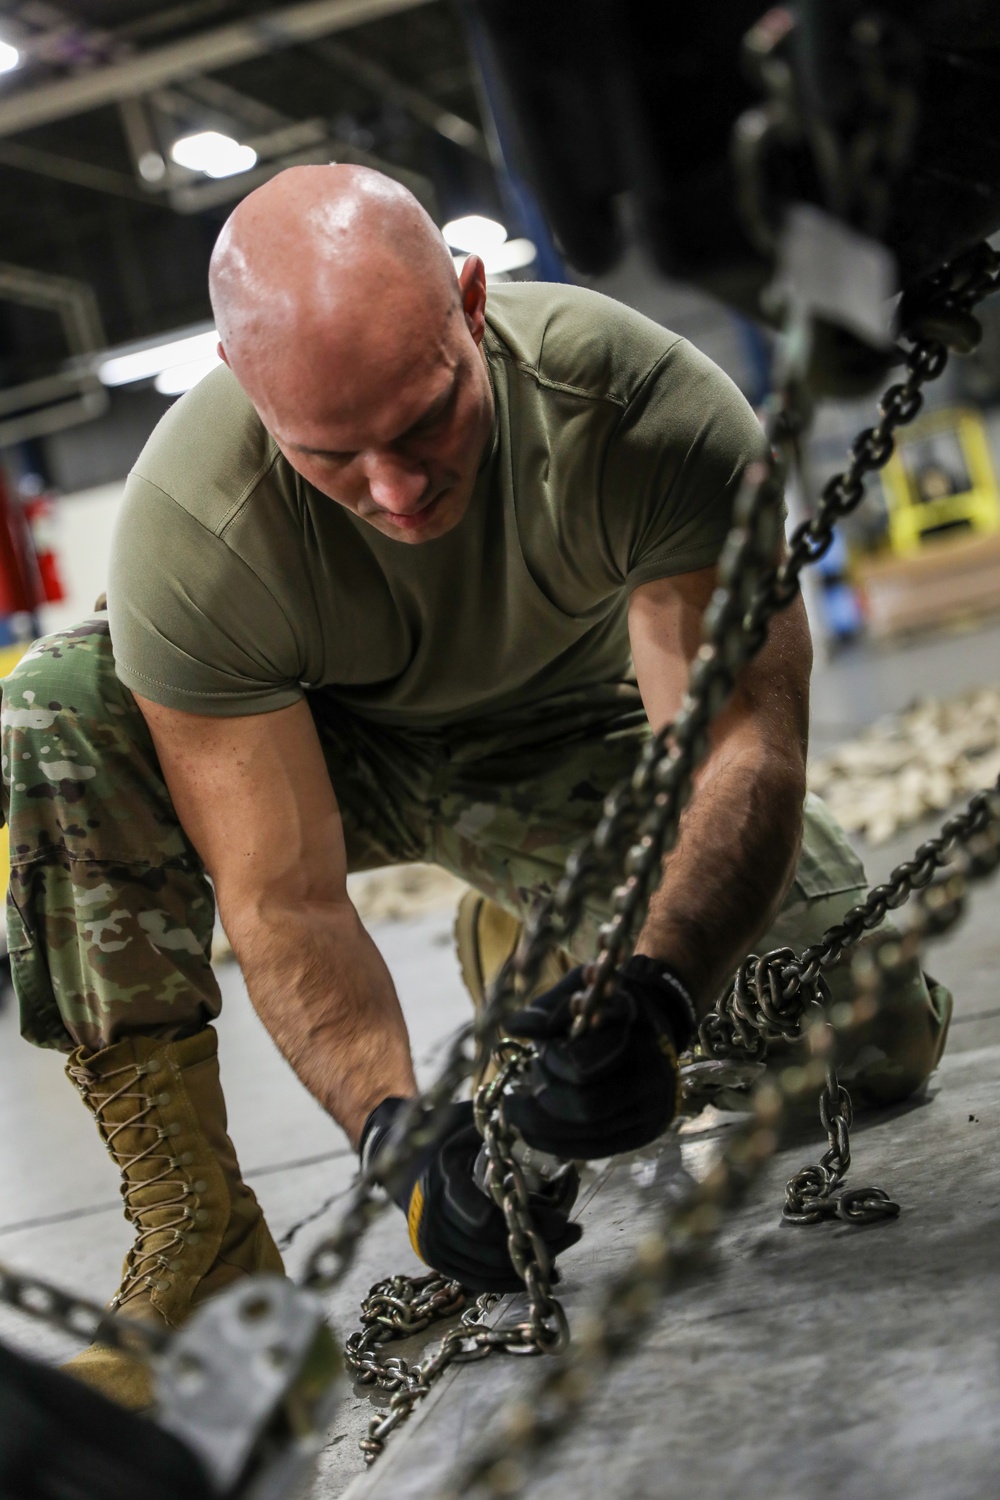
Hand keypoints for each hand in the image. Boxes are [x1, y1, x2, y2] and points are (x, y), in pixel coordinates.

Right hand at [360, 1098, 581, 1292]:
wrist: (398, 1163)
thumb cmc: (441, 1138)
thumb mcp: (464, 1123)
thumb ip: (495, 1127)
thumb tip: (537, 1119)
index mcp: (443, 1180)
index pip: (485, 1220)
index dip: (527, 1224)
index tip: (562, 1219)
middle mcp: (432, 1217)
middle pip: (492, 1247)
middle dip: (535, 1246)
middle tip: (572, 1234)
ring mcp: (431, 1242)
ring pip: (485, 1269)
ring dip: (525, 1268)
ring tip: (560, 1256)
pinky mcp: (435, 1258)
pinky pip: (473, 1280)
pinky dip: (504, 1281)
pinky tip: (530, 1275)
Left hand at [502, 956, 696, 1159]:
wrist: (655, 1022)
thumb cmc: (606, 1005)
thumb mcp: (579, 991)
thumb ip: (546, 1010)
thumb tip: (512, 1027)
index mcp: (635, 1028)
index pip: (583, 1062)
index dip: (552, 1061)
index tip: (540, 1050)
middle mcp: (653, 1069)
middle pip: (586, 1105)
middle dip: (545, 1096)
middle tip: (528, 1078)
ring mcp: (654, 1105)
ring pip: (589, 1132)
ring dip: (543, 1123)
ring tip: (516, 1107)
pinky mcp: (645, 1131)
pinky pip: (596, 1149)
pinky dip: (556, 1143)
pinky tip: (530, 1130)